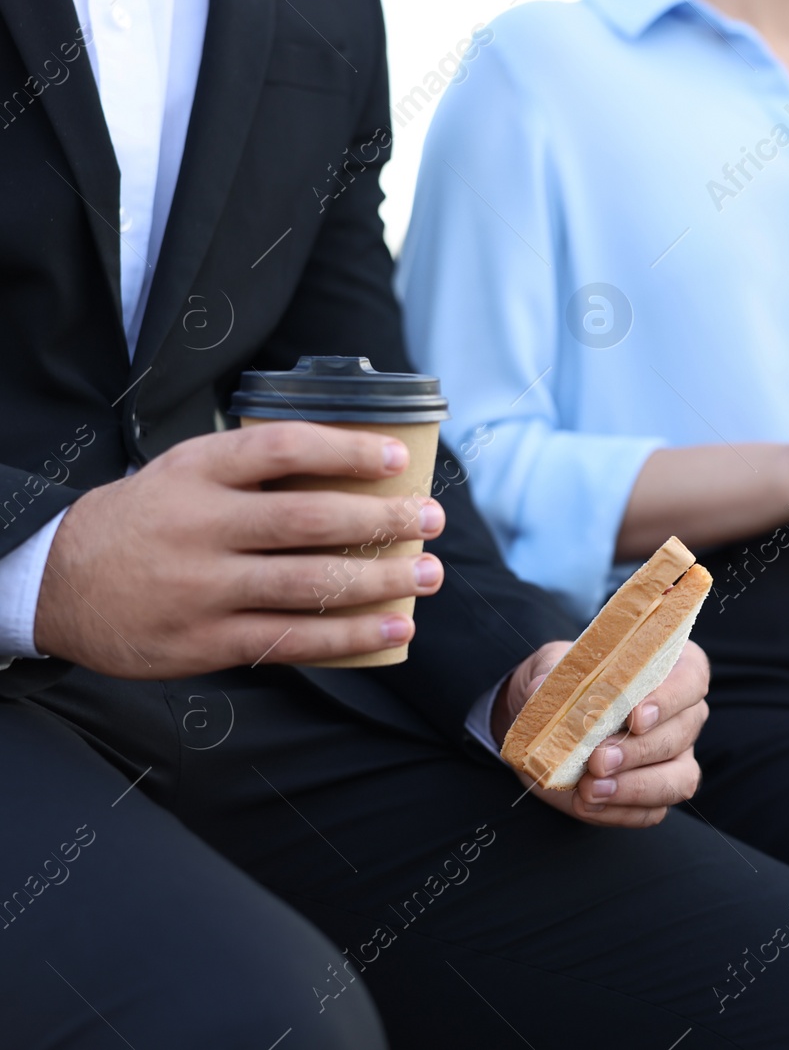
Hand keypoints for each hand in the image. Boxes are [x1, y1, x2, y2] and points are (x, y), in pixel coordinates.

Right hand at [34, 422, 445, 676]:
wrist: (56, 583)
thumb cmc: (144, 520)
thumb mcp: (181, 472)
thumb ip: (249, 471)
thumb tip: (349, 470)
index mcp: (196, 473)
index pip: (282, 450)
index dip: (346, 451)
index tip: (398, 459)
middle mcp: (201, 527)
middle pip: (308, 521)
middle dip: (381, 520)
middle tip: (431, 519)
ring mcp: (203, 588)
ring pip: (308, 584)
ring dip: (380, 581)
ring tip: (427, 575)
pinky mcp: (206, 640)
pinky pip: (291, 639)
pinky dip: (350, 636)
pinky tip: (393, 627)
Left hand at [493, 639, 710, 827]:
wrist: (547, 724)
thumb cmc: (565, 685)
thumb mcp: (554, 667)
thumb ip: (552, 673)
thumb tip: (541, 687)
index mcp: (671, 669)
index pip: (690, 678)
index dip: (669, 699)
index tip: (635, 717)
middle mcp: (683, 714)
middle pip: (682, 733)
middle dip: (639, 750)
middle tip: (598, 760)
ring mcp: (676, 757)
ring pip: (679, 779)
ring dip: (635, 788)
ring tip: (591, 789)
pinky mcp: (656, 794)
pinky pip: (653, 811)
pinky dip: (619, 811)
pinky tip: (587, 804)